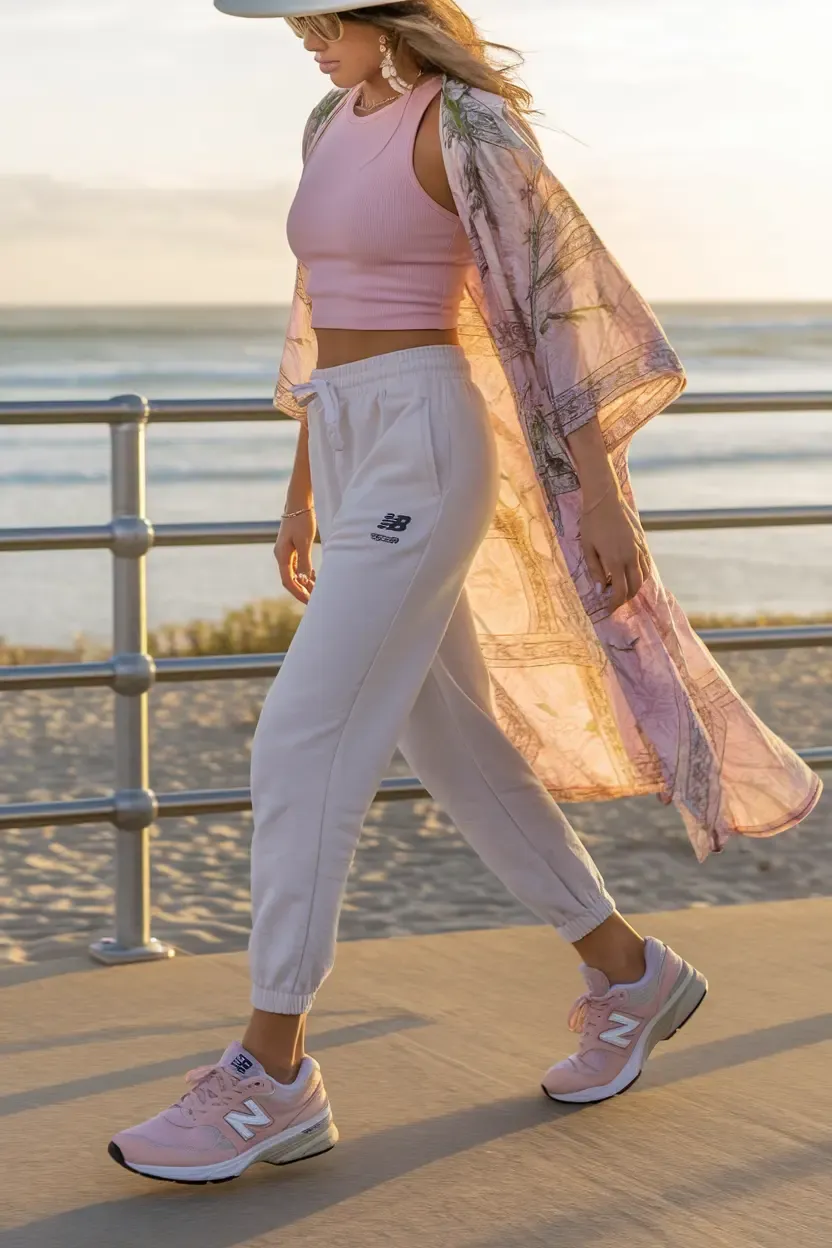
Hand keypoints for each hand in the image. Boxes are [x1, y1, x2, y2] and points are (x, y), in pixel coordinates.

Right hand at [274, 509, 316, 603]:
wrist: (299, 502)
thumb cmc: (302, 520)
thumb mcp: (304, 541)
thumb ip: (304, 561)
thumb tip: (305, 580)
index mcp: (282, 555)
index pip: (288, 581)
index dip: (298, 593)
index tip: (309, 601)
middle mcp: (281, 556)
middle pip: (290, 580)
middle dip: (302, 591)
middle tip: (314, 601)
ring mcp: (286, 552)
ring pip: (294, 574)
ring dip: (304, 583)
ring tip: (316, 592)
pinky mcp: (292, 548)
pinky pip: (297, 566)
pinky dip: (305, 574)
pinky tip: (314, 578)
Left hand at [580, 488, 650, 612]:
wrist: (605, 499)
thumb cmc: (591, 523)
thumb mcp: (587, 548)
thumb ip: (595, 570)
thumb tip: (601, 590)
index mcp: (615, 560)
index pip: (620, 591)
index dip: (615, 604)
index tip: (609, 609)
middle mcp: (631, 557)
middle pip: (635, 586)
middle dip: (626, 598)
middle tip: (615, 601)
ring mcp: (639, 549)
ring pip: (643, 576)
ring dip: (634, 586)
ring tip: (623, 589)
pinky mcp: (643, 541)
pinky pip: (646, 563)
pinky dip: (641, 573)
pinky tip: (632, 573)